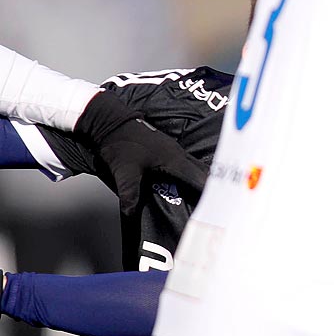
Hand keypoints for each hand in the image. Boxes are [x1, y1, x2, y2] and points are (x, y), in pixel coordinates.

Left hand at [73, 89, 208, 213]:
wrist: (111, 122)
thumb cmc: (121, 144)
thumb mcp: (124, 171)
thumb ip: (130, 193)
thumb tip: (131, 213)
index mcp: (174, 160)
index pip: (199, 179)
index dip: (210, 192)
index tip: (221, 204)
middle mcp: (179, 154)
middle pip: (204, 172)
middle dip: (213, 186)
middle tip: (221, 202)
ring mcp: (175, 150)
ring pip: (198, 166)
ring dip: (205, 178)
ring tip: (212, 193)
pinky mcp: (169, 149)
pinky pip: (189, 163)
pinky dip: (196, 173)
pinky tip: (193, 180)